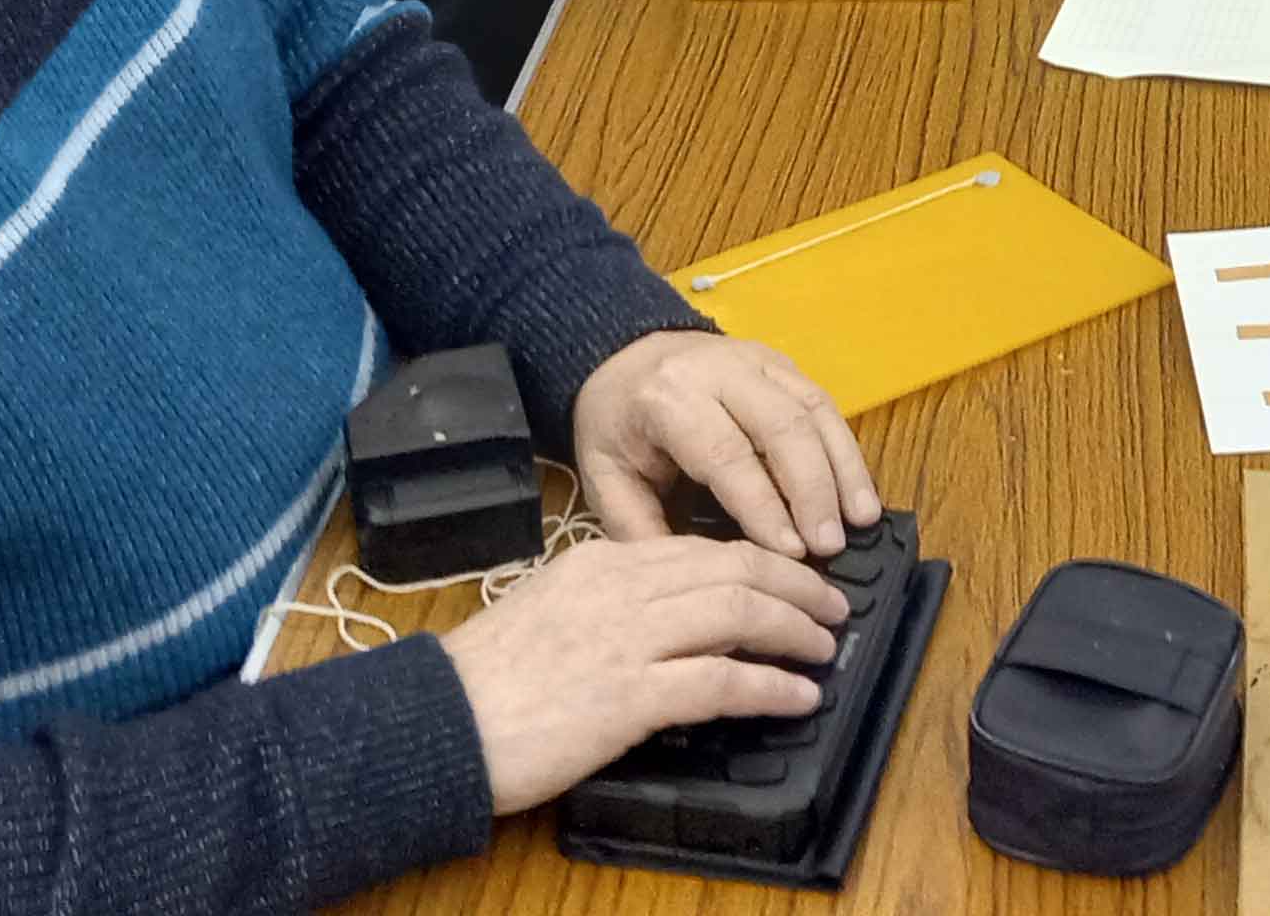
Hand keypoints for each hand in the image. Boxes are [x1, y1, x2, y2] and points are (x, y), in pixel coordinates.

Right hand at [435, 535, 845, 812]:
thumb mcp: (550, 610)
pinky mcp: (629, 696)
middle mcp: (620, 587)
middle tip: (831, 605)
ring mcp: (627, 640)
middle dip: (795, 584)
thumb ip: (608, 602)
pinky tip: (796, 697)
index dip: (760, 561)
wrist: (438, 721)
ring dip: (794, 628)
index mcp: (600, 561)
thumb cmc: (486, 679)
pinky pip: (722, 681)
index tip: (792, 577)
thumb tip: (667, 616)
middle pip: (734, 567)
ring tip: (824, 647)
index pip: (700, 547)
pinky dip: (770, 687)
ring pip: (738, 612)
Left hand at [570, 330, 880, 560]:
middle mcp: (719, 369)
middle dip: (813, 491)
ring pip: (813, 410)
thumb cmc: (616, 426)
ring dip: (843, 469)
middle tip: (831, 546)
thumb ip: (642, 529)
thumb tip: (697, 580)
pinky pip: (824, 404)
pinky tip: (860, 492)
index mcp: (668, 398)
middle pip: (782, 426)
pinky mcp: (783, 364)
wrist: (622, 356)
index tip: (792, 554)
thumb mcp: (606, 479)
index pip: (726, 454)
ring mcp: (757, 360)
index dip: (764, 506)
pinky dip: (846, 450)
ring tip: (861, 521)